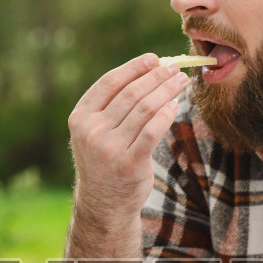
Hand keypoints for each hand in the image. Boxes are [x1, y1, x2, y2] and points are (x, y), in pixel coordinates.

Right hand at [67, 54, 188, 225]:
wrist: (104, 203)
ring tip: (181, 82)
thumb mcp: (96, 132)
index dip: (134, 68)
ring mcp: (110, 148)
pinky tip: (175, 105)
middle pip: (131, 94)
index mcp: (80, 117)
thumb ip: (112, 106)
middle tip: (175, 68)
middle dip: (156, 77)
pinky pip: (153, 130)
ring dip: (167, 91)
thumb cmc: (105, 160)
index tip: (153, 59)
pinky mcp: (130, 163)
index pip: (110, 83)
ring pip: (145, 109)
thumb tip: (149, 71)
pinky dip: (167, 114)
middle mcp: (92, 131)